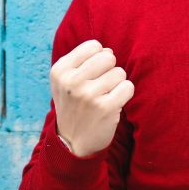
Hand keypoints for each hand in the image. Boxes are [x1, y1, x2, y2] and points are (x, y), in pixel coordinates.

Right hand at [49, 39, 134, 157]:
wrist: (72, 143)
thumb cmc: (73, 106)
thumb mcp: (65, 81)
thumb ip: (83, 61)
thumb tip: (108, 50)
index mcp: (60, 70)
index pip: (94, 46)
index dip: (99, 58)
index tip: (92, 74)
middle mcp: (71, 81)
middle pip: (109, 57)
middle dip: (110, 70)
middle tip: (102, 86)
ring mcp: (88, 95)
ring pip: (120, 72)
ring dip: (117, 84)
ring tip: (105, 97)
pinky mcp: (105, 108)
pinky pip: (128, 87)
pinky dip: (125, 94)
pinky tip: (114, 103)